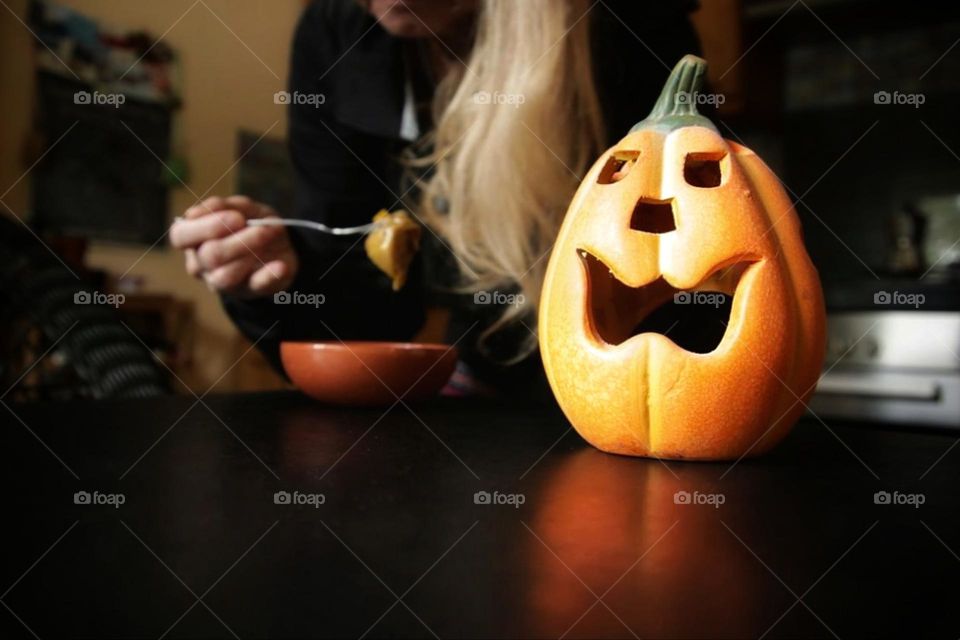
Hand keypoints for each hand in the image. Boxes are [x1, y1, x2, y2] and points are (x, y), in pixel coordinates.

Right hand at [169, 195, 298, 297]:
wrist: (280, 247)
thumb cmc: (252, 224)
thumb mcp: (243, 208)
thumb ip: (224, 206)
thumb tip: (200, 210)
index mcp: (194, 239)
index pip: (180, 236)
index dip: (203, 227)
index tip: (235, 217)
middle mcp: (202, 264)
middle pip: (208, 255)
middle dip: (236, 238)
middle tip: (256, 226)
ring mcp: (224, 281)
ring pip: (226, 275)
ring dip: (250, 251)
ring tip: (269, 234)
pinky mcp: (250, 290)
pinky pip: (256, 286)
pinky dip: (269, 275)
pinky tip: (280, 266)